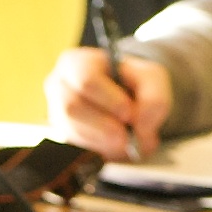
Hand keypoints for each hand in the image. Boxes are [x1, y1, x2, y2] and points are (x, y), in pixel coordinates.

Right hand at [46, 45, 170, 160]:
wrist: (125, 98)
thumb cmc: (133, 82)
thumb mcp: (152, 79)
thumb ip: (154, 98)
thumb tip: (140, 126)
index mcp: (76, 62)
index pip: (86, 79)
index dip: (108, 99)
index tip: (129, 113)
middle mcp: (59, 86)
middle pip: (72, 107)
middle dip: (103, 125)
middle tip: (127, 137)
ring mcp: (57, 112)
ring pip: (73, 131)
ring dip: (103, 140)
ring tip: (126, 142)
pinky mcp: (63, 135)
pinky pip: (76, 146)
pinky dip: (99, 149)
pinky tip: (114, 145)